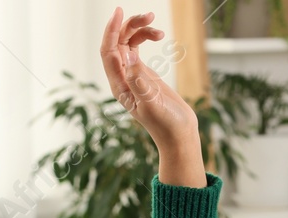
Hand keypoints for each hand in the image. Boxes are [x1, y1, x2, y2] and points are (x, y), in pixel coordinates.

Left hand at [101, 7, 198, 148]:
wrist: (178, 134)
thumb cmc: (165, 123)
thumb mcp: (151, 102)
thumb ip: (138, 80)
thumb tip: (129, 55)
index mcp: (119, 86)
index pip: (108, 52)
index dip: (110, 31)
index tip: (118, 12)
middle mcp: (122, 78)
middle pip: (117, 43)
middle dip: (129, 26)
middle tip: (150, 16)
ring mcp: (132, 74)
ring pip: (127, 43)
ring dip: (139, 30)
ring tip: (158, 28)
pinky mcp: (143, 72)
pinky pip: (137, 47)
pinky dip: (146, 37)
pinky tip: (159, 35)